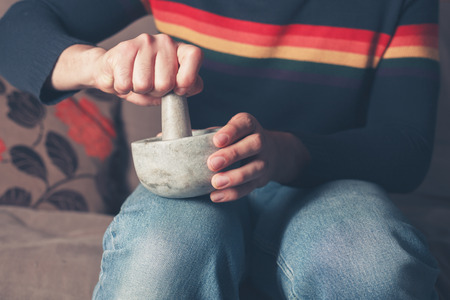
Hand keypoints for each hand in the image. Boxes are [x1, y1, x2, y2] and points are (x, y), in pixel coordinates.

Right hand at [50, 34, 202, 104]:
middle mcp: (164, 41)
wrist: (112, 71)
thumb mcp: (169, 88)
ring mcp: (144, 42)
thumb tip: (189, 87)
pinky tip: (123, 78)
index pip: (195, 55)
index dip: (188, 78)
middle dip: (156, 92)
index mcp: (179, 50)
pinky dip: (123, 89)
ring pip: (144, 85)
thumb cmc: (145, 81)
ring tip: (135, 80)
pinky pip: (126, 84)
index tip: (178, 90)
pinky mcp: (124, 49)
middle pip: (166, 83)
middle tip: (149, 85)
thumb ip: (186, 88)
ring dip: (138, 90)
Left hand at [207, 113, 309, 201]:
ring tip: (215, 182)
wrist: (272, 152)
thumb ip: (209, 134)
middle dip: (233, 154)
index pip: (244, 124)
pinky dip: (233, 193)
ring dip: (235, 177)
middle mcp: (261, 140)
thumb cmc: (237, 139)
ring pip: (254, 169)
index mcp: (250, 125)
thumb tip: (188, 139)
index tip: (217, 140)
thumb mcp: (229, 130)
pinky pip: (250, 188)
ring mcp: (264, 161)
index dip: (232, 131)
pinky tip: (216, 196)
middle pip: (253, 145)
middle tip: (212, 163)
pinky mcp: (262, 179)